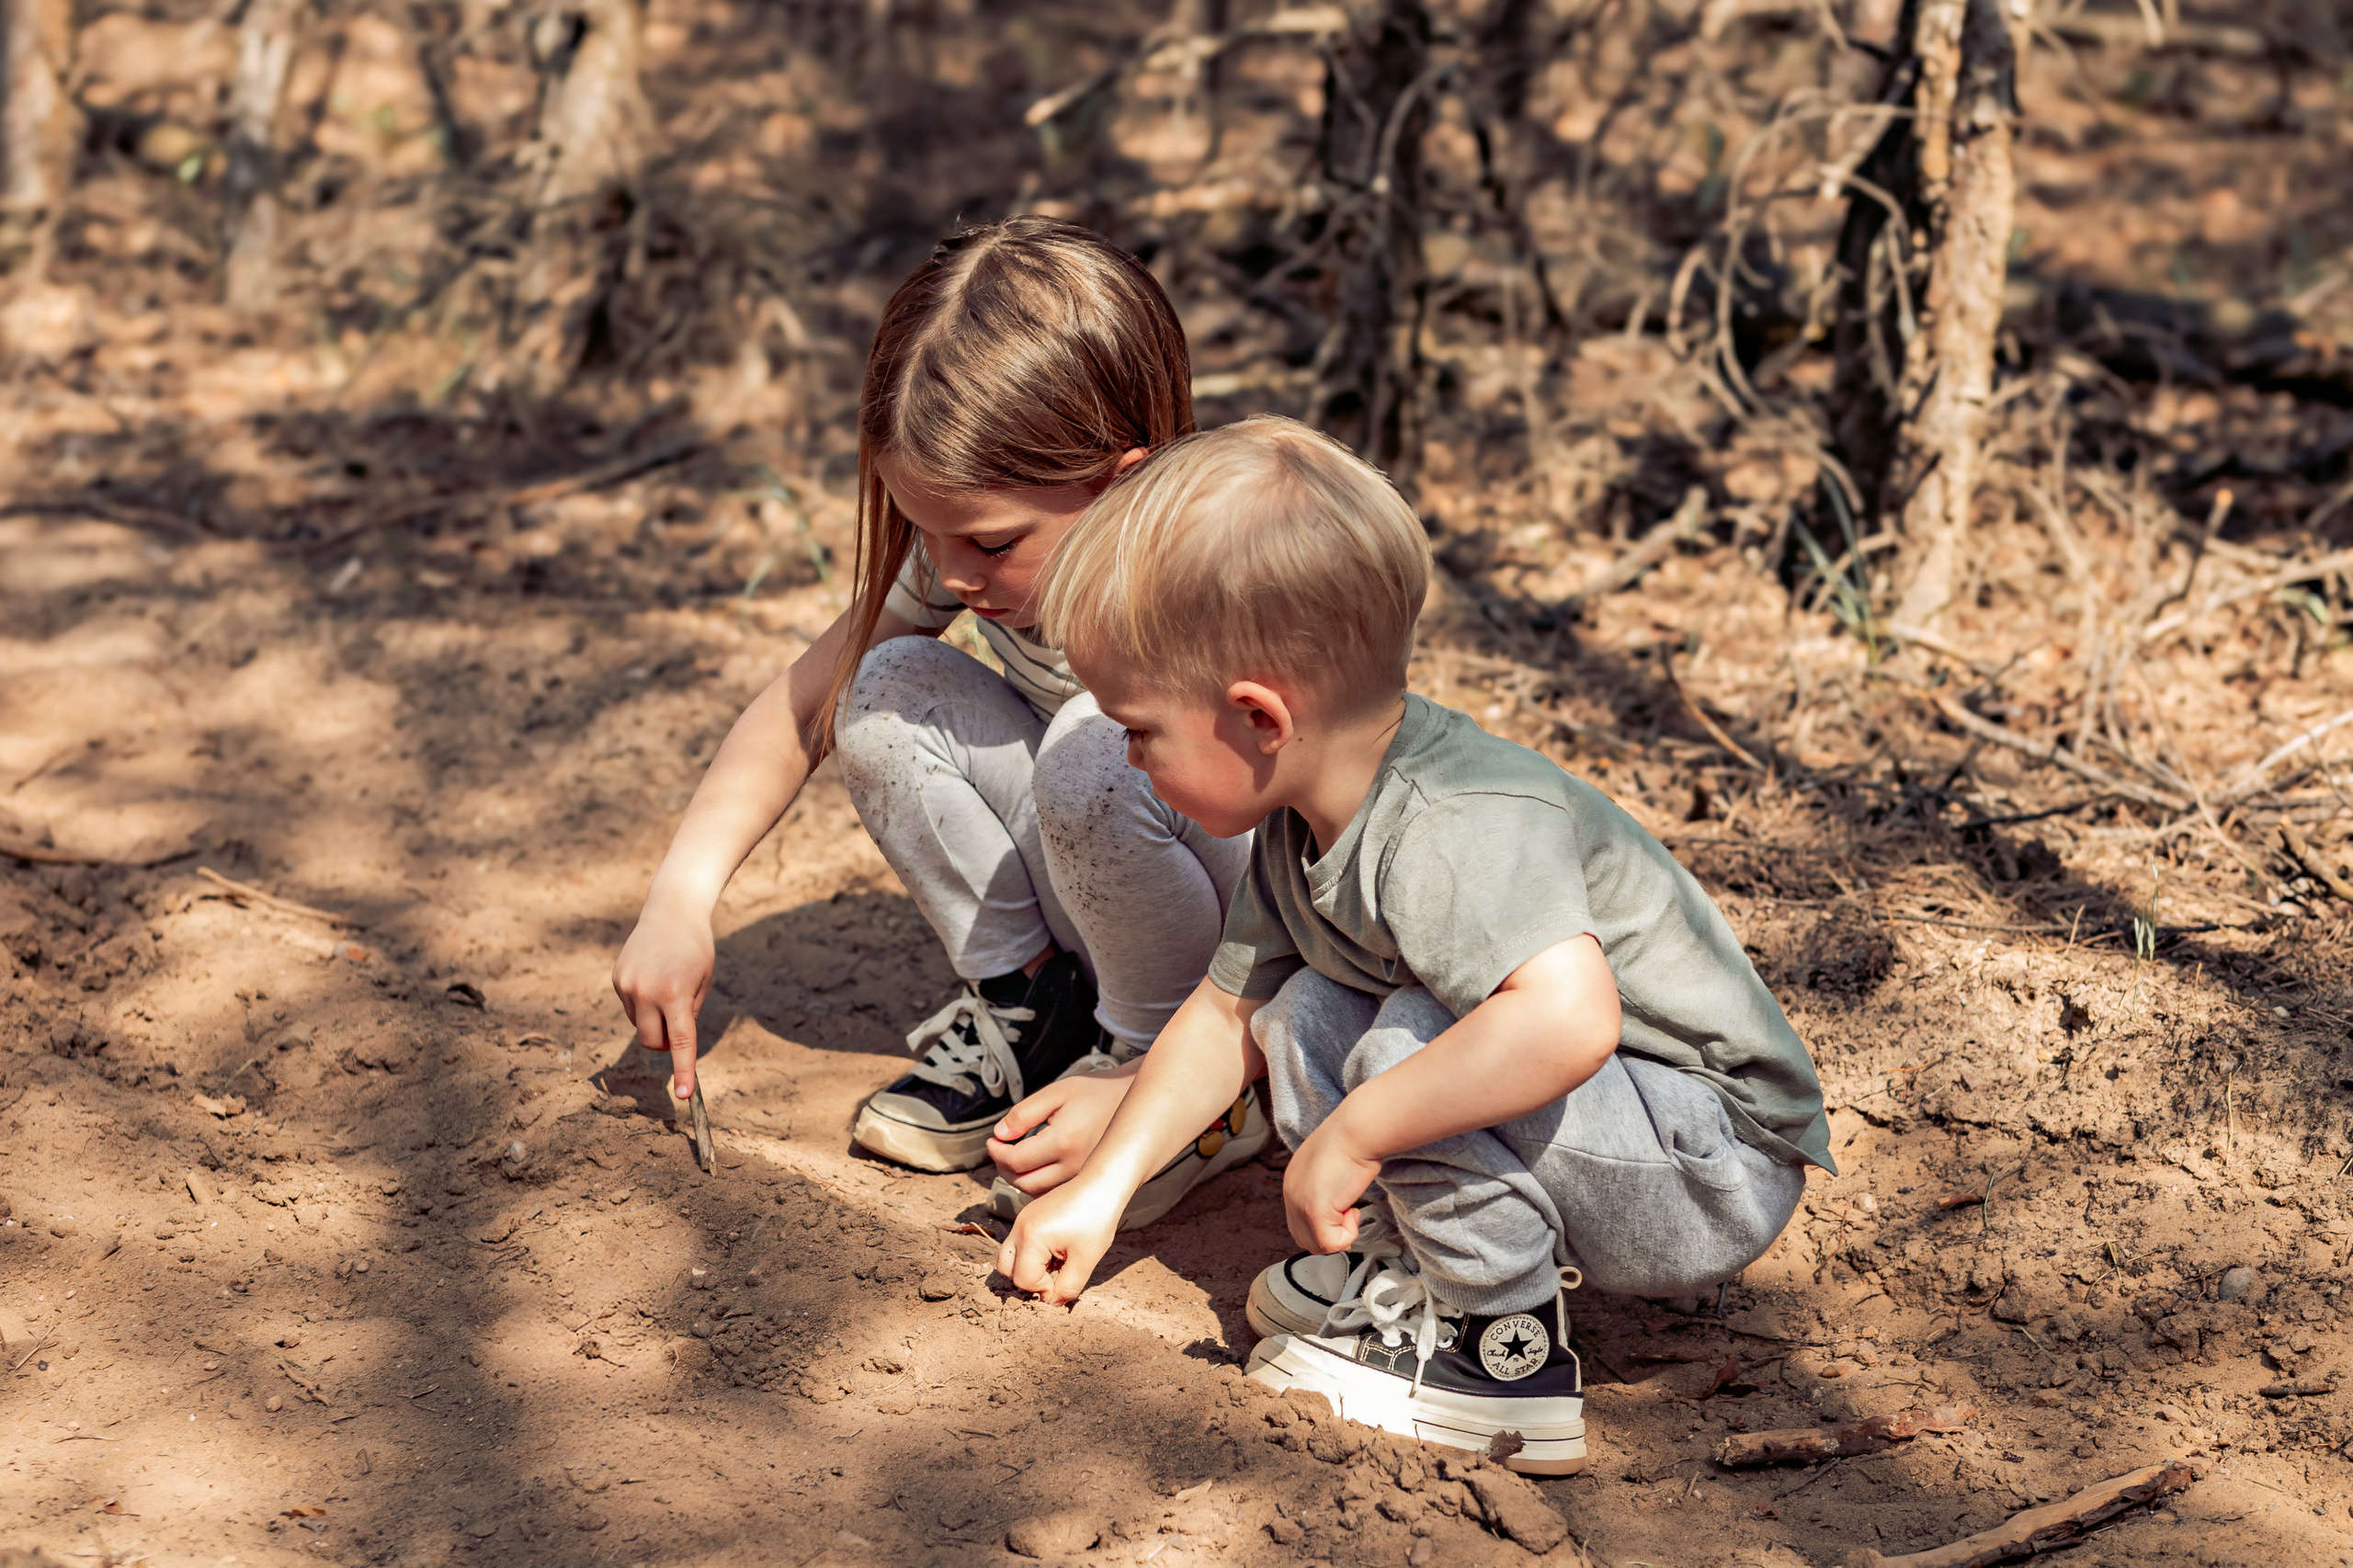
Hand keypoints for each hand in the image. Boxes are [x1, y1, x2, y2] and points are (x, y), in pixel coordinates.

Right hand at [611, 898, 712, 1098]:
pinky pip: (631, 1008)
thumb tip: (673, 1045)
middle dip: (665, 1044)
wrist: (672, 910)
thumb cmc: (697, 948)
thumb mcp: (704, 982)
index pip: (680, 1042)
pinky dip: (642, 1004)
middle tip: (680, 1023)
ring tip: (668, 988)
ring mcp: (626, 986)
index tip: (685, 1095)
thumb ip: (690, 1015)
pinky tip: (652, 978)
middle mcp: (646, 992)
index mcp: (675, 993)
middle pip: (652, 1042)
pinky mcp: (616, 979)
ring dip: (654, 1020)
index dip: (683, 1070)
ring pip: (640, 1026)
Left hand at [986, 1061, 1139, 1195]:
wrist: (1130, 1101)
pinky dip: (1037, 1185)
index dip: (997, 1152)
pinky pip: (1054, 1194)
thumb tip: (1000, 1134)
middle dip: (1004, 1168)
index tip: (992, 1141)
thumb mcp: (1056, 1093)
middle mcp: (1074, 1166)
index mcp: (1064, 1142)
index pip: (1016, 1161)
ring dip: (1019, 1178)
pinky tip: (1035, 1167)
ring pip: (1038, 1193)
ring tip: (1014, 1157)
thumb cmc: (1095, 1093)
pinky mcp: (1087, 1181)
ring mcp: (1082, 1177)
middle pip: (1024, 1182)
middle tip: (999, 1150)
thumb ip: (1024, 1114)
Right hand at [995, 1175, 1126, 1305]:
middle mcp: (1019, 1227)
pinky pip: (1019, 1242)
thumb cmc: (1096, 1219)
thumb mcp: (1086, 1260)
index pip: (1024, 1279)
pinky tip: (1056, 1252)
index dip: (1043, 1290)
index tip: (1064, 1285)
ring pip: (1009, 1255)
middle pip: (1006, 1269)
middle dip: (1028, 1280)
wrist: (1101, 1185)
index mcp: (1031, 1237)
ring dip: (1027, 1267)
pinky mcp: (1028, 1216)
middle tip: (1054, 1278)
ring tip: (1055, 1265)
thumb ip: (1068, 1287)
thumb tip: (1053, 1303)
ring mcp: (1022, 1219)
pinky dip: (1031, 1254)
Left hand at [1283, 1117, 1381, 1254]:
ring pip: (1316, 1245)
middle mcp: (1291, 1193)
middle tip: (1350, 1215)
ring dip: (1339, 1233)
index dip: (1324, 1224)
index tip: (1345, 1211)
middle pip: (1304, 1237)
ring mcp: (1300, 1203)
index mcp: (1293, 1182)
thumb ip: (1327, 1188)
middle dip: (1330, 1233)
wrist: (1357, 1131)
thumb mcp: (1332, 1167)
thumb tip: (1340, 1208)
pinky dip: (1348, 1234)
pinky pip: (1331, 1244)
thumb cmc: (1353, 1142)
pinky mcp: (1314, 1211)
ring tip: (1352, 1210)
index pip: (1299, 1221)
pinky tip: (1354, 1211)